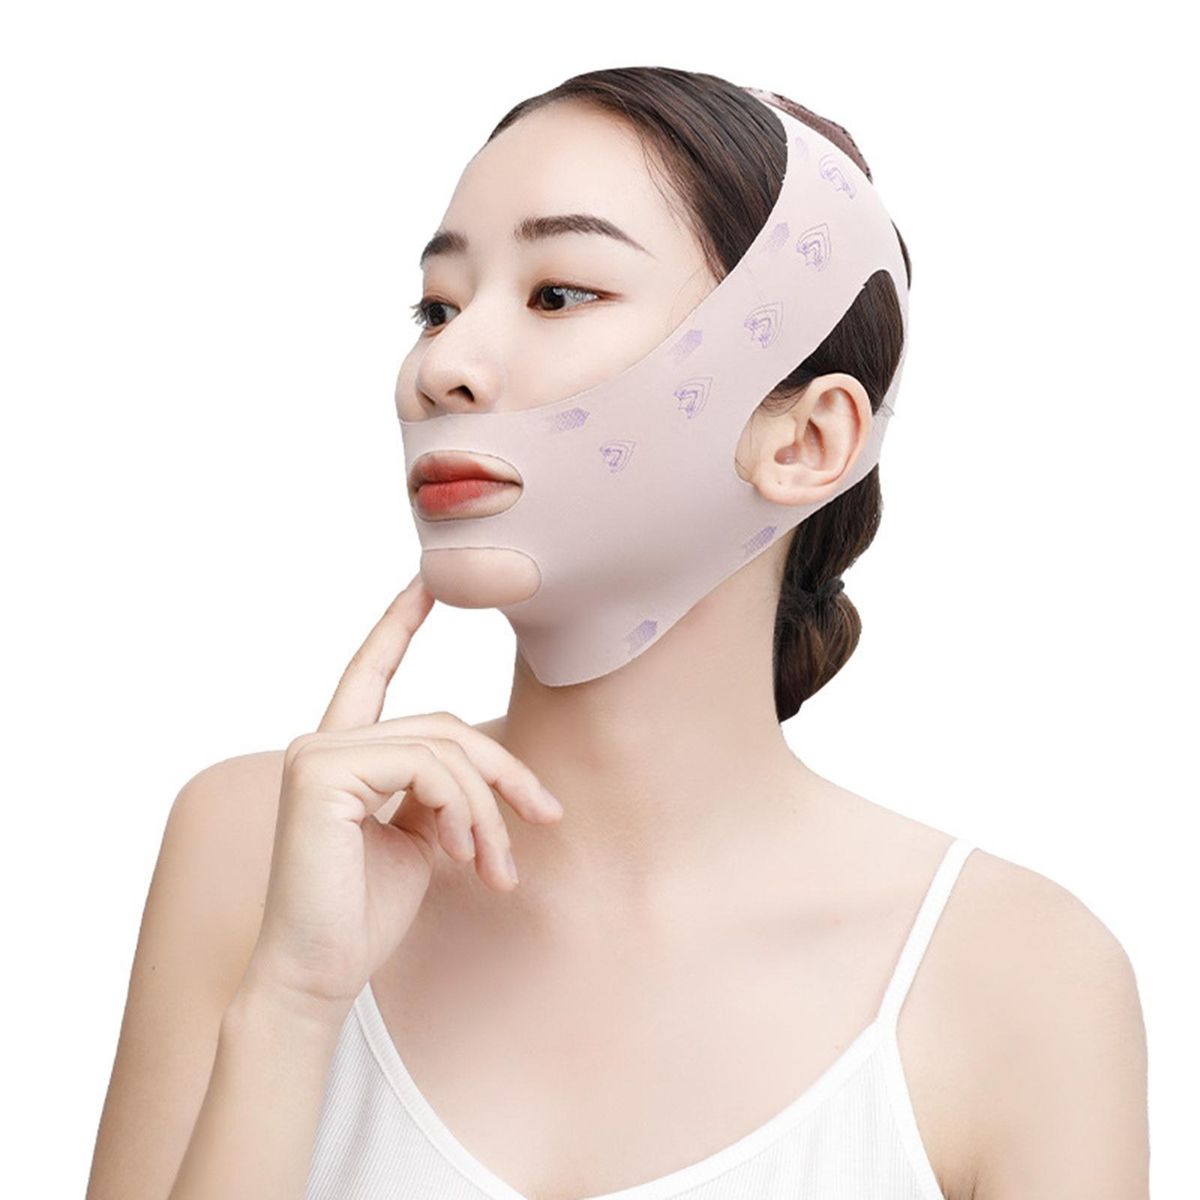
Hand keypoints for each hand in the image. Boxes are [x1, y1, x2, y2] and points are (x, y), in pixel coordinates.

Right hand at [241, 573, 562, 1018]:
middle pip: (442, 725)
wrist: (320, 975)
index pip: (371, 672)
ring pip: (442, 747)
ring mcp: (317, 754)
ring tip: (495, 865)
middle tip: (543, 820)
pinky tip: (462, 854)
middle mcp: (322, 744)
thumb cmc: (365, 913)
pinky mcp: (321, 773)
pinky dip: (462, 809)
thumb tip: (483, 779)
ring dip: (486, 808)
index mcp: (343, 754)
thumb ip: (440, 792)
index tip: (427, 582)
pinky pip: (426, 766)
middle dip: (503, 772)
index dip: (398, 624)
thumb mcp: (419, 838)